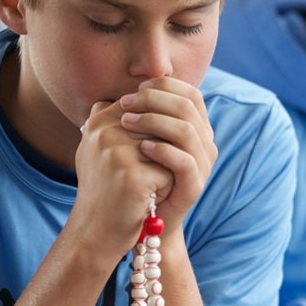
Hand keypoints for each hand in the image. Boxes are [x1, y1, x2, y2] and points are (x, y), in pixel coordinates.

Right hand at [69, 99, 173, 262]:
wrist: (94, 233)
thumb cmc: (104, 191)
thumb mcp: (102, 148)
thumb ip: (117, 118)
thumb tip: (143, 89)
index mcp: (99, 120)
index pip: (150, 107)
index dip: (158, 134)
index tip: (144, 159)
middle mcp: (104, 131)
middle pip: (162, 127)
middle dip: (163, 154)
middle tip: (143, 178)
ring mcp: (116, 152)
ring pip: (169, 147)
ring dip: (165, 169)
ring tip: (145, 187)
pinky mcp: (131, 175)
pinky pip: (170, 170)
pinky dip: (165, 187)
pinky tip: (146, 199)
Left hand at [117, 76, 217, 224]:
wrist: (142, 219)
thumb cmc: (137, 177)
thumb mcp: (133, 146)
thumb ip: (128, 123)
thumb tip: (101, 101)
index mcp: (196, 128)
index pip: (189, 94)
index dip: (164, 87)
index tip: (136, 89)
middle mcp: (204, 143)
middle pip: (187, 107)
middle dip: (153, 101)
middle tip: (124, 104)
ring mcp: (202, 165)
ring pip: (187, 131)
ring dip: (154, 121)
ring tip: (126, 123)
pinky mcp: (195, 186)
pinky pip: (184, 162)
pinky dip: (162, 150)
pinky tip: (140, 148)